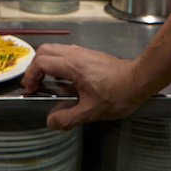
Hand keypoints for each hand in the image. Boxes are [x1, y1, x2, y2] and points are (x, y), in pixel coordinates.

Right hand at [21, 43, 147, 129]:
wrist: (139, 80)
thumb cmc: (119, 93)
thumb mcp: (91, 111)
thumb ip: (68, 118)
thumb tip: (51, 121)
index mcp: (73, 66)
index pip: (41, 63)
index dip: (30, 76)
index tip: (30, 89)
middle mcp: (76, 55)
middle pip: (44, 51)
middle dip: (34, 67)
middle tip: (34, 83)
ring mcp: (83, 53)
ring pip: (55, 49)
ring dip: (46, 64)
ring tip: (47, 82)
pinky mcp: (90, 56)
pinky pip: (67, 53)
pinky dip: (58, 64)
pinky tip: (65, 80)